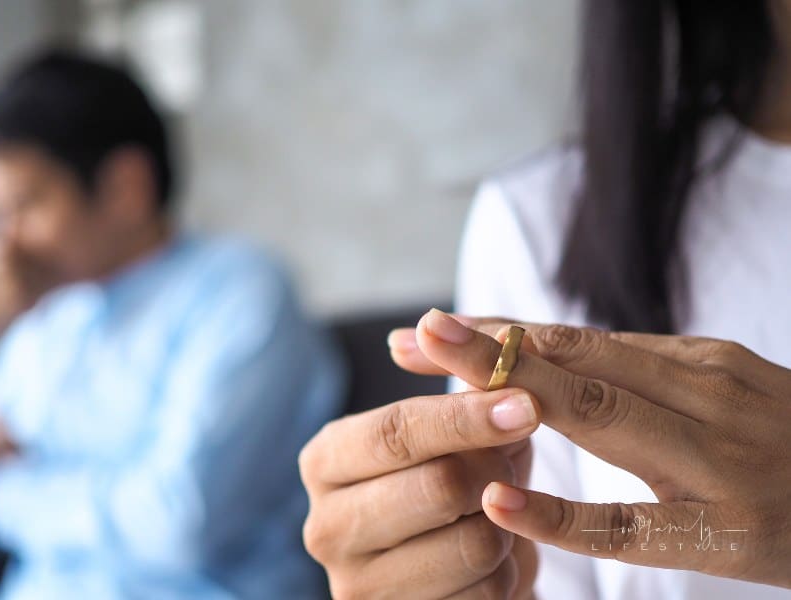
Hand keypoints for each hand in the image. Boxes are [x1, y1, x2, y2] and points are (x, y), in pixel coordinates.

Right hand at [299, 344, 541, 597]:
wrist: (448, 572)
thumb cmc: (448, 484)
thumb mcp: (448, 434)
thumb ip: (459, 386)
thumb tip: (462, 335)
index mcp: (325, 462)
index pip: (395, 430)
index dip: (466, 416)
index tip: (527, 402)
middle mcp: (326, 526)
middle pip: (439, 485)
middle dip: (497, 469)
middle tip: (513, 459)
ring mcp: (358, 587)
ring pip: (476, 543)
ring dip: (509, 523)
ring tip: (499, 511)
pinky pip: (491, 593)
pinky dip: (511, 569)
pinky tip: (494, 559)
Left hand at [390, 309, 790, 589]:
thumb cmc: (782, 445)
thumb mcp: (716, 393)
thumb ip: (640, 377)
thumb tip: (550, 357)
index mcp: (692, 362)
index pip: (575, 337)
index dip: (497, 331)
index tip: (427, 328)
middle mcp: (701, 392)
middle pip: (575, 360)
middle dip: (489, 345)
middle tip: (415, 331)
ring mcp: (714, 458)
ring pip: (598, 413)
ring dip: (511, 391)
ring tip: (438, 377)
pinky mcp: (725, 530)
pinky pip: (629, 521)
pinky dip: (560, 513)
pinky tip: (500, 501)